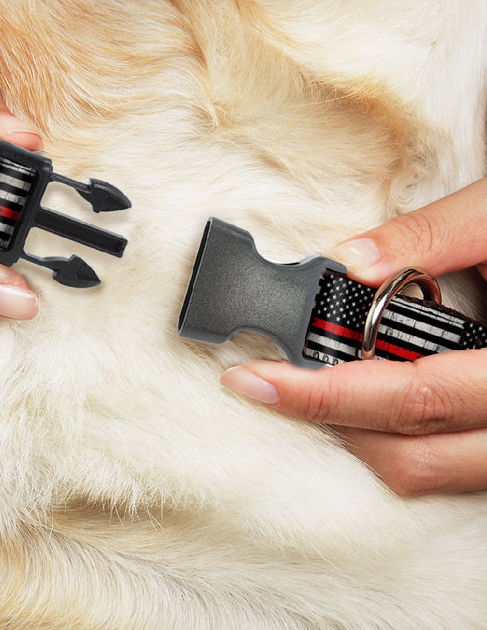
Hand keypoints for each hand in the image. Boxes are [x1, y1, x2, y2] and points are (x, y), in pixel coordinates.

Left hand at [222, 177, 486, 495]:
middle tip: (267, 383)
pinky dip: (400, 439)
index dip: (323, 395)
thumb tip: (351, 260)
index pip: (411, 398)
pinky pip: (451, 466)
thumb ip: (434, 235)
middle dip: (327, 420)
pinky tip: (368, 398)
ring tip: (312, 387)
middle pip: (412, 455)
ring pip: (430, 472)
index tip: (256, 379)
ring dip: (360, 435)